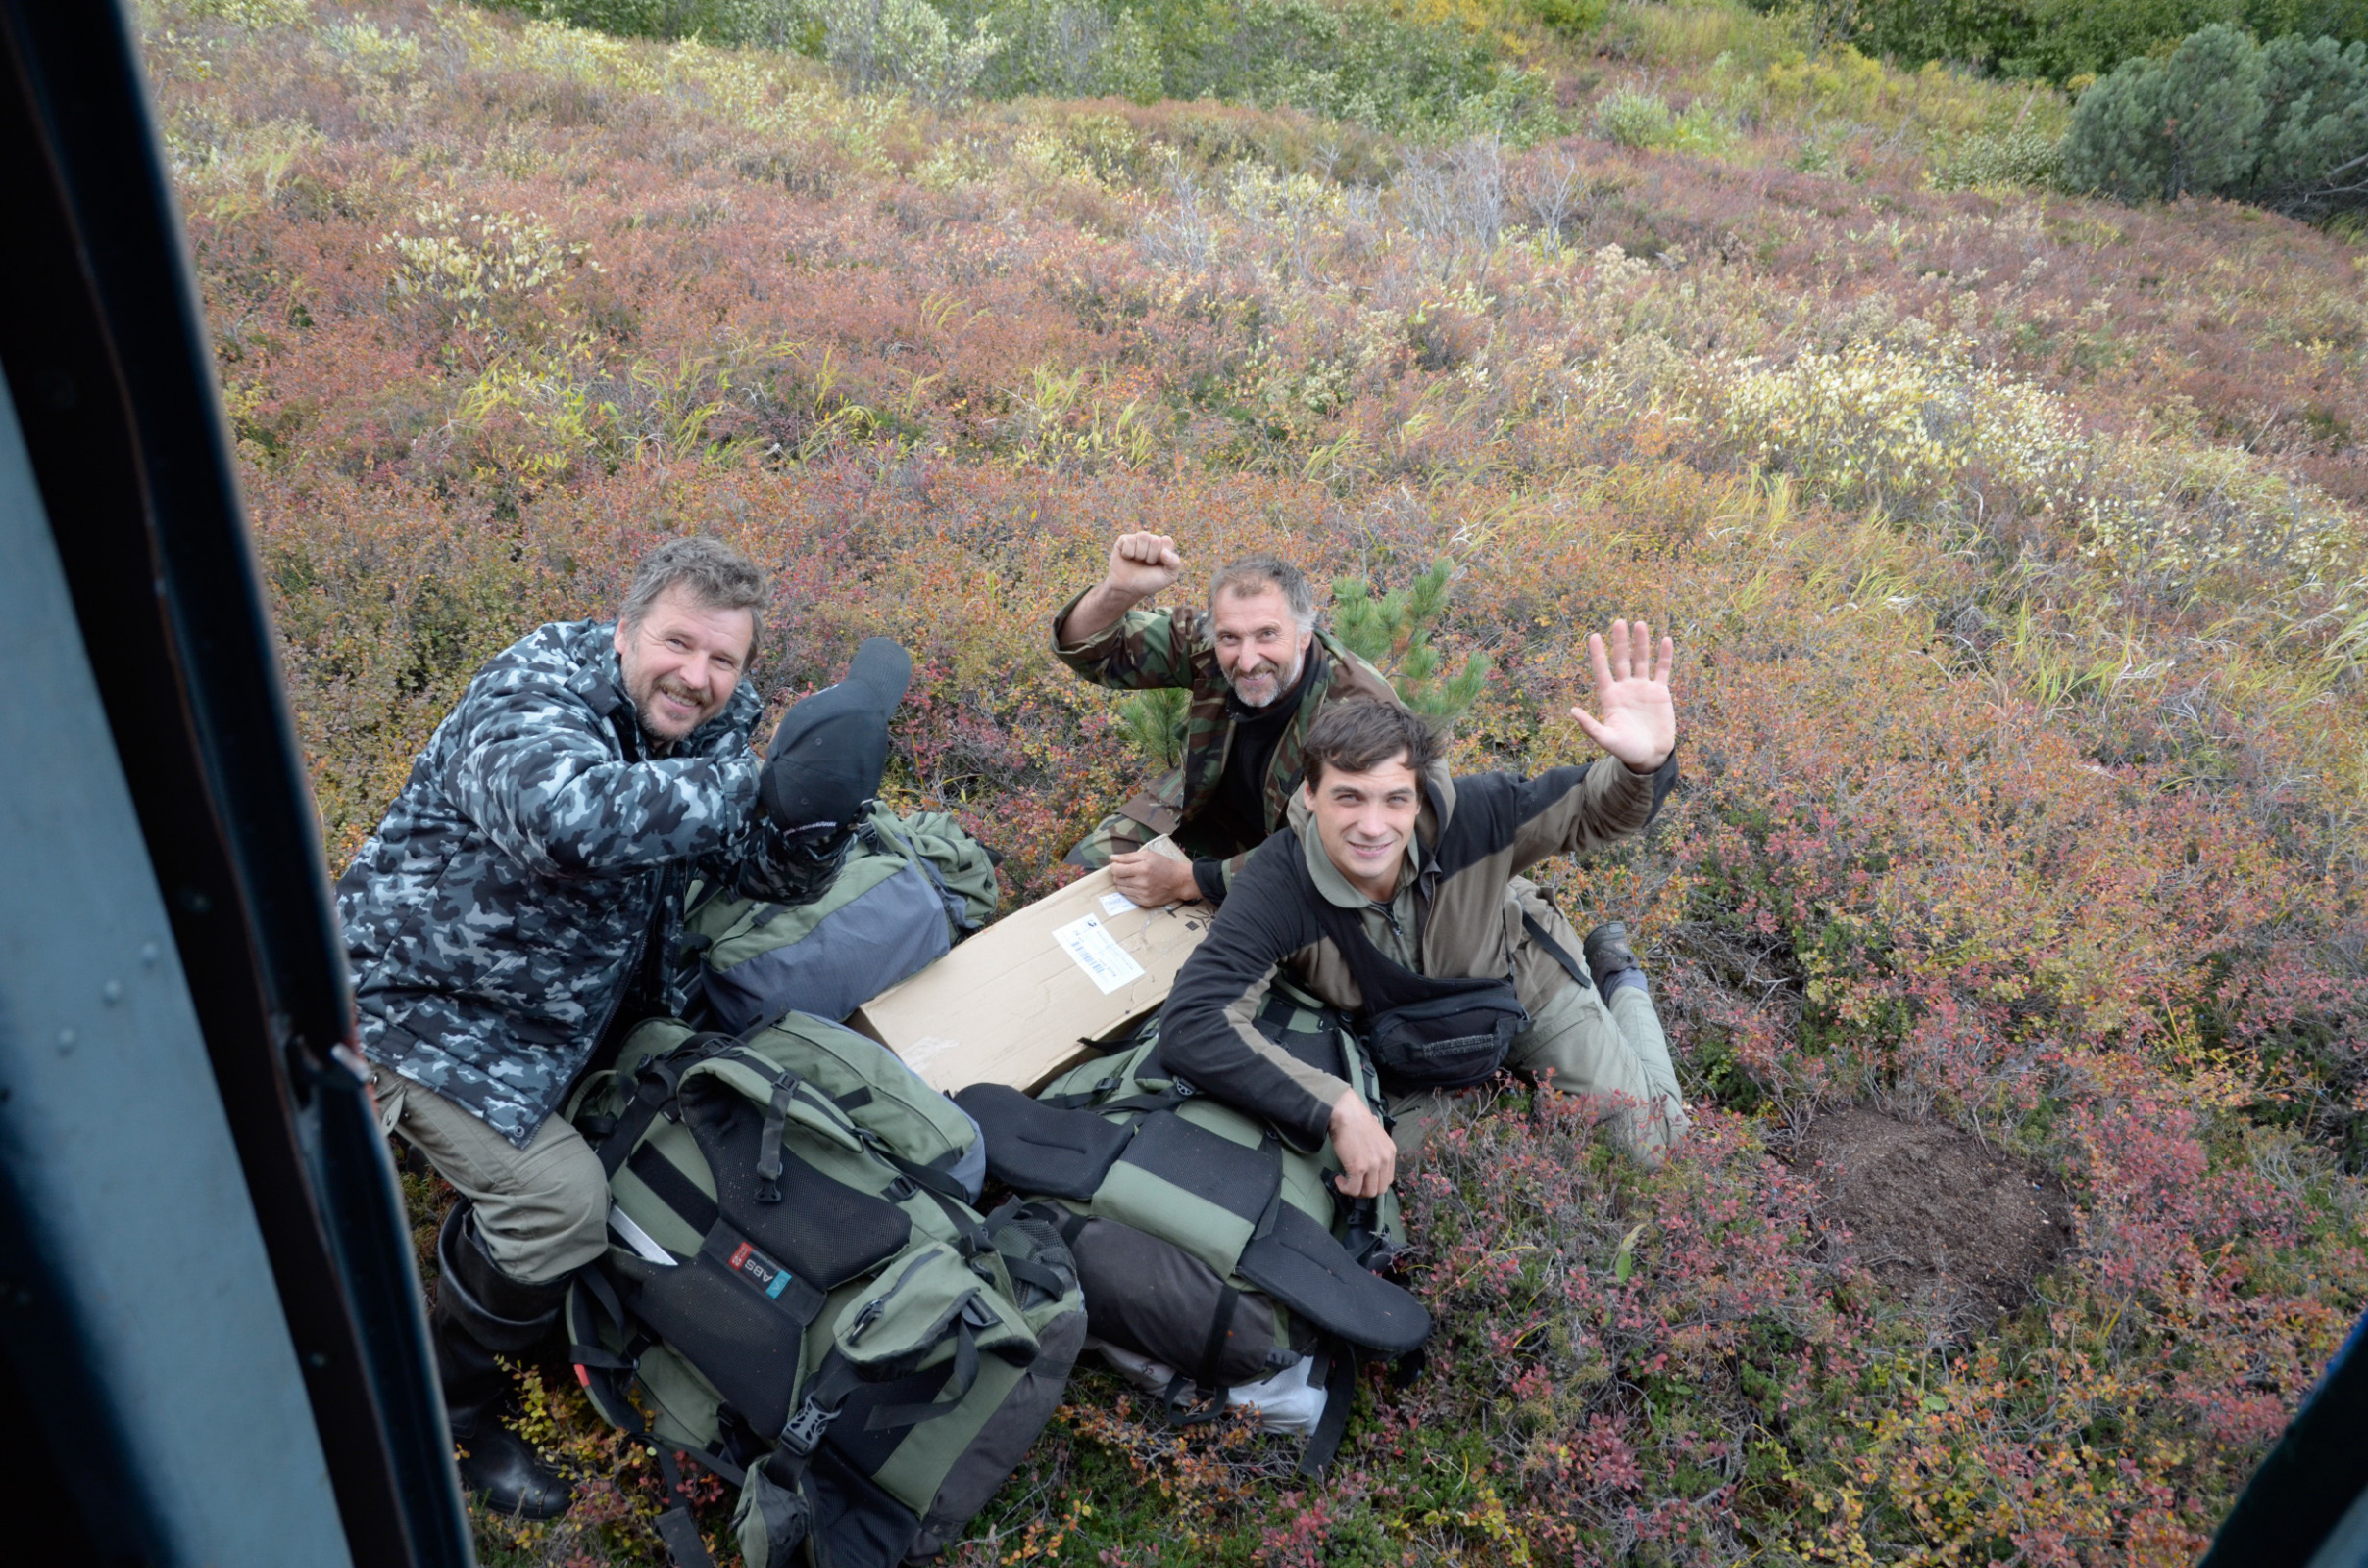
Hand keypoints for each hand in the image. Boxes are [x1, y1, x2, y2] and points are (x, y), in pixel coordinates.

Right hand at [1102, 532, 1181, 599]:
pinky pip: (1129, 540)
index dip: (1163, 555)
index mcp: (1164, 546)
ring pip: (1143, 536)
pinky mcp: (1124, 540)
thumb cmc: (1149, 582)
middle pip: (1155, 539)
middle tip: (1146, 564)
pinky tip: (1127, 558)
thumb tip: (1164, 551)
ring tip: (1138, 561)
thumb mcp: (1168, 577)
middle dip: (1151, 556)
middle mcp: (1151, 540)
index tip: (1158, 565)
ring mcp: (1138, 539)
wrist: (1127, 589)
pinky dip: (1128, 553)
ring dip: (1140, 554)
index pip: (1167, 541)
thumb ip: (1174, 564)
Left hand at [1108, 848, 1201, 906]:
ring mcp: (1143, 894)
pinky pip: (1128, 897)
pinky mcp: (1145, 902)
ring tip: (1133, 879)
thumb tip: (1111, 858)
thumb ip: (1128, 856)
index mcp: (1141, 869)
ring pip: (1121, 889)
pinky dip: (1129, 891)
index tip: (1119, 865)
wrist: (1180, 881)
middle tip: (1128, 871)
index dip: (1114, 866)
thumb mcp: (1148, 855)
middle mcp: (1141, 883)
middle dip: (1119, 875)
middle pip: (1117, 880)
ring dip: (1123, 883)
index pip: (1116, 870)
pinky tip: (1137, 886)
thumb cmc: (1164, 865)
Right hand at [1328, 1091, 1396, 1197]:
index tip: (1363, 1180)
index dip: (1374, 1183)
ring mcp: (1373, 1165)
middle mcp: (1385, 1160)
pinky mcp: (1358, 1168)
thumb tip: (1370, 1149)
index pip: (1388, 1179)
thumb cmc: (1356, 1119)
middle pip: (1380, 1189)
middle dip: (1365, 1190)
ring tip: (1345, 1182)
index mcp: (1390, 1152)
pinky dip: (1345, 1188)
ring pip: (1368, 1192)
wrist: (1346, 1113)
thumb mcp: (1375, 1133)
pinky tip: (1338, 1179)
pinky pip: (1353, 1189)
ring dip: (1355, 1191)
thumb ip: (1377, 1145)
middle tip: (1353, 1184)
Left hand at [1569, 618, 1675, 774]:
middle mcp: (1625, 689)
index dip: (1598, 654)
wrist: (1650, 757)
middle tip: (1619, 621)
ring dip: (1641, 643)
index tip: (1594, 636)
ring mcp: (1643, 688)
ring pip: (1642, 660)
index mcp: (1610, 697)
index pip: (1602, 671)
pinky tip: (1665, 640)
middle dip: (1620, 642)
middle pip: (1622, 660)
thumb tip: (1572, 710)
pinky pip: (1663, 670)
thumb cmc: (1626, 750)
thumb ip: (1591, 726)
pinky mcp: (1661, 693)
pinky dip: (1665, 656)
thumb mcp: (1607, 739)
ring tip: (1639, 624)